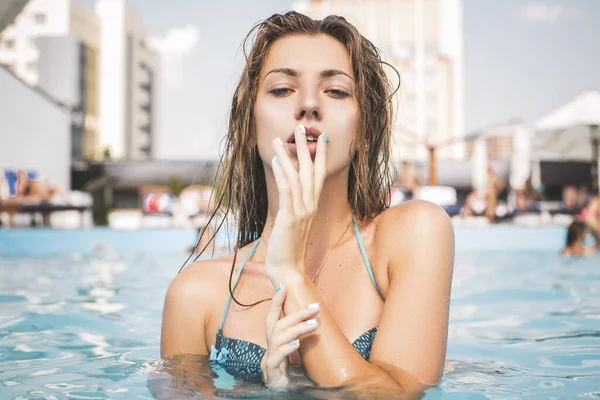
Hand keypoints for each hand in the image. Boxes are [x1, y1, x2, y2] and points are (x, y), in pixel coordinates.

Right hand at [261, 284, 319, 388]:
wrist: (287, 397)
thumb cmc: (295, 379)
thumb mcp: (300, 357)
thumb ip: (303, 341)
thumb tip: (317, 321)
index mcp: (274, 345)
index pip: (272, 319)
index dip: (276, 303)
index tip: (282, 285)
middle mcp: (268, 350)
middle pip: (276, 325)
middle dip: (295, 314)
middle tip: (315, 307)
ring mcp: (268, 362)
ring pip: (277, 338)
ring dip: (297, 328)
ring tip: (314, 324)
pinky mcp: (272, 374)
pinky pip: (275, 358)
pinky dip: (286, 348)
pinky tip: (297, 344)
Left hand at [266, 123, 327, 282]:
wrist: (289, 270)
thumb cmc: (288, 248)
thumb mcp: (293, 224)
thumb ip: (294, 207)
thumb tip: (288, 193)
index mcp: (312, 206)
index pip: (319, 176)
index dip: (321, 156)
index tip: (321, 138)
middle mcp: (310, 206)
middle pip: (311, 171)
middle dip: (307, 147)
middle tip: (301, 127)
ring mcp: (301, 211)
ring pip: (297, 177)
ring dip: (289, 156)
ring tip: (281, 139)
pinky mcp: (289, 217)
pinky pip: (287, 191)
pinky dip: (284, 174)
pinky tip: (278, 161)